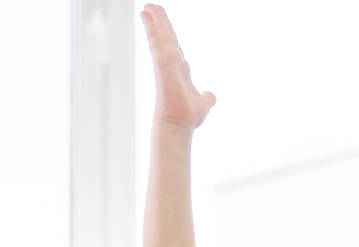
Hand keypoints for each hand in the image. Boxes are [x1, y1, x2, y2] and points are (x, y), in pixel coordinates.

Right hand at [141, 4, 216, 133]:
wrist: (180, 123)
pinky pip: (156, 41)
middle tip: (152, 6)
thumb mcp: (203, 104)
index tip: (162, 22)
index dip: (169, 33)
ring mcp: (164, 62)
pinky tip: (148, 15)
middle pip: (164, 37)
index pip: (173, 46)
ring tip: (147, 6)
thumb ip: (207, 98)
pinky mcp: (161, 63)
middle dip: (159, 22)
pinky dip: (153, 28)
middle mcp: (170, 64)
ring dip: (153, 21)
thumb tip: (211, 96)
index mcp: (179, 69)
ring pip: (158, 36)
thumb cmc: (188, 116)